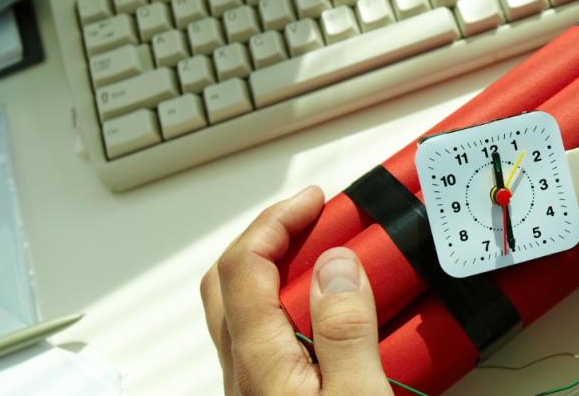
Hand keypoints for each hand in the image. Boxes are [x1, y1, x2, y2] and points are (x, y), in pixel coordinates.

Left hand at [200, 186, 389, 395]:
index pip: (243, 265)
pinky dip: (294, 306)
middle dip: (272, 237)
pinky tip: (334, 319)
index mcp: (259, 362)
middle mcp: (245, 372)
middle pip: (232, 281)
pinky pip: (270, 336)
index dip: (276, 221)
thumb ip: (345, 331)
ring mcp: (253, 388)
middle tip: (315, 221)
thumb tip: (337, 265)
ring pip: (248, 310)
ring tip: (332, 263)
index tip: (312, 202)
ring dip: (283, 273)